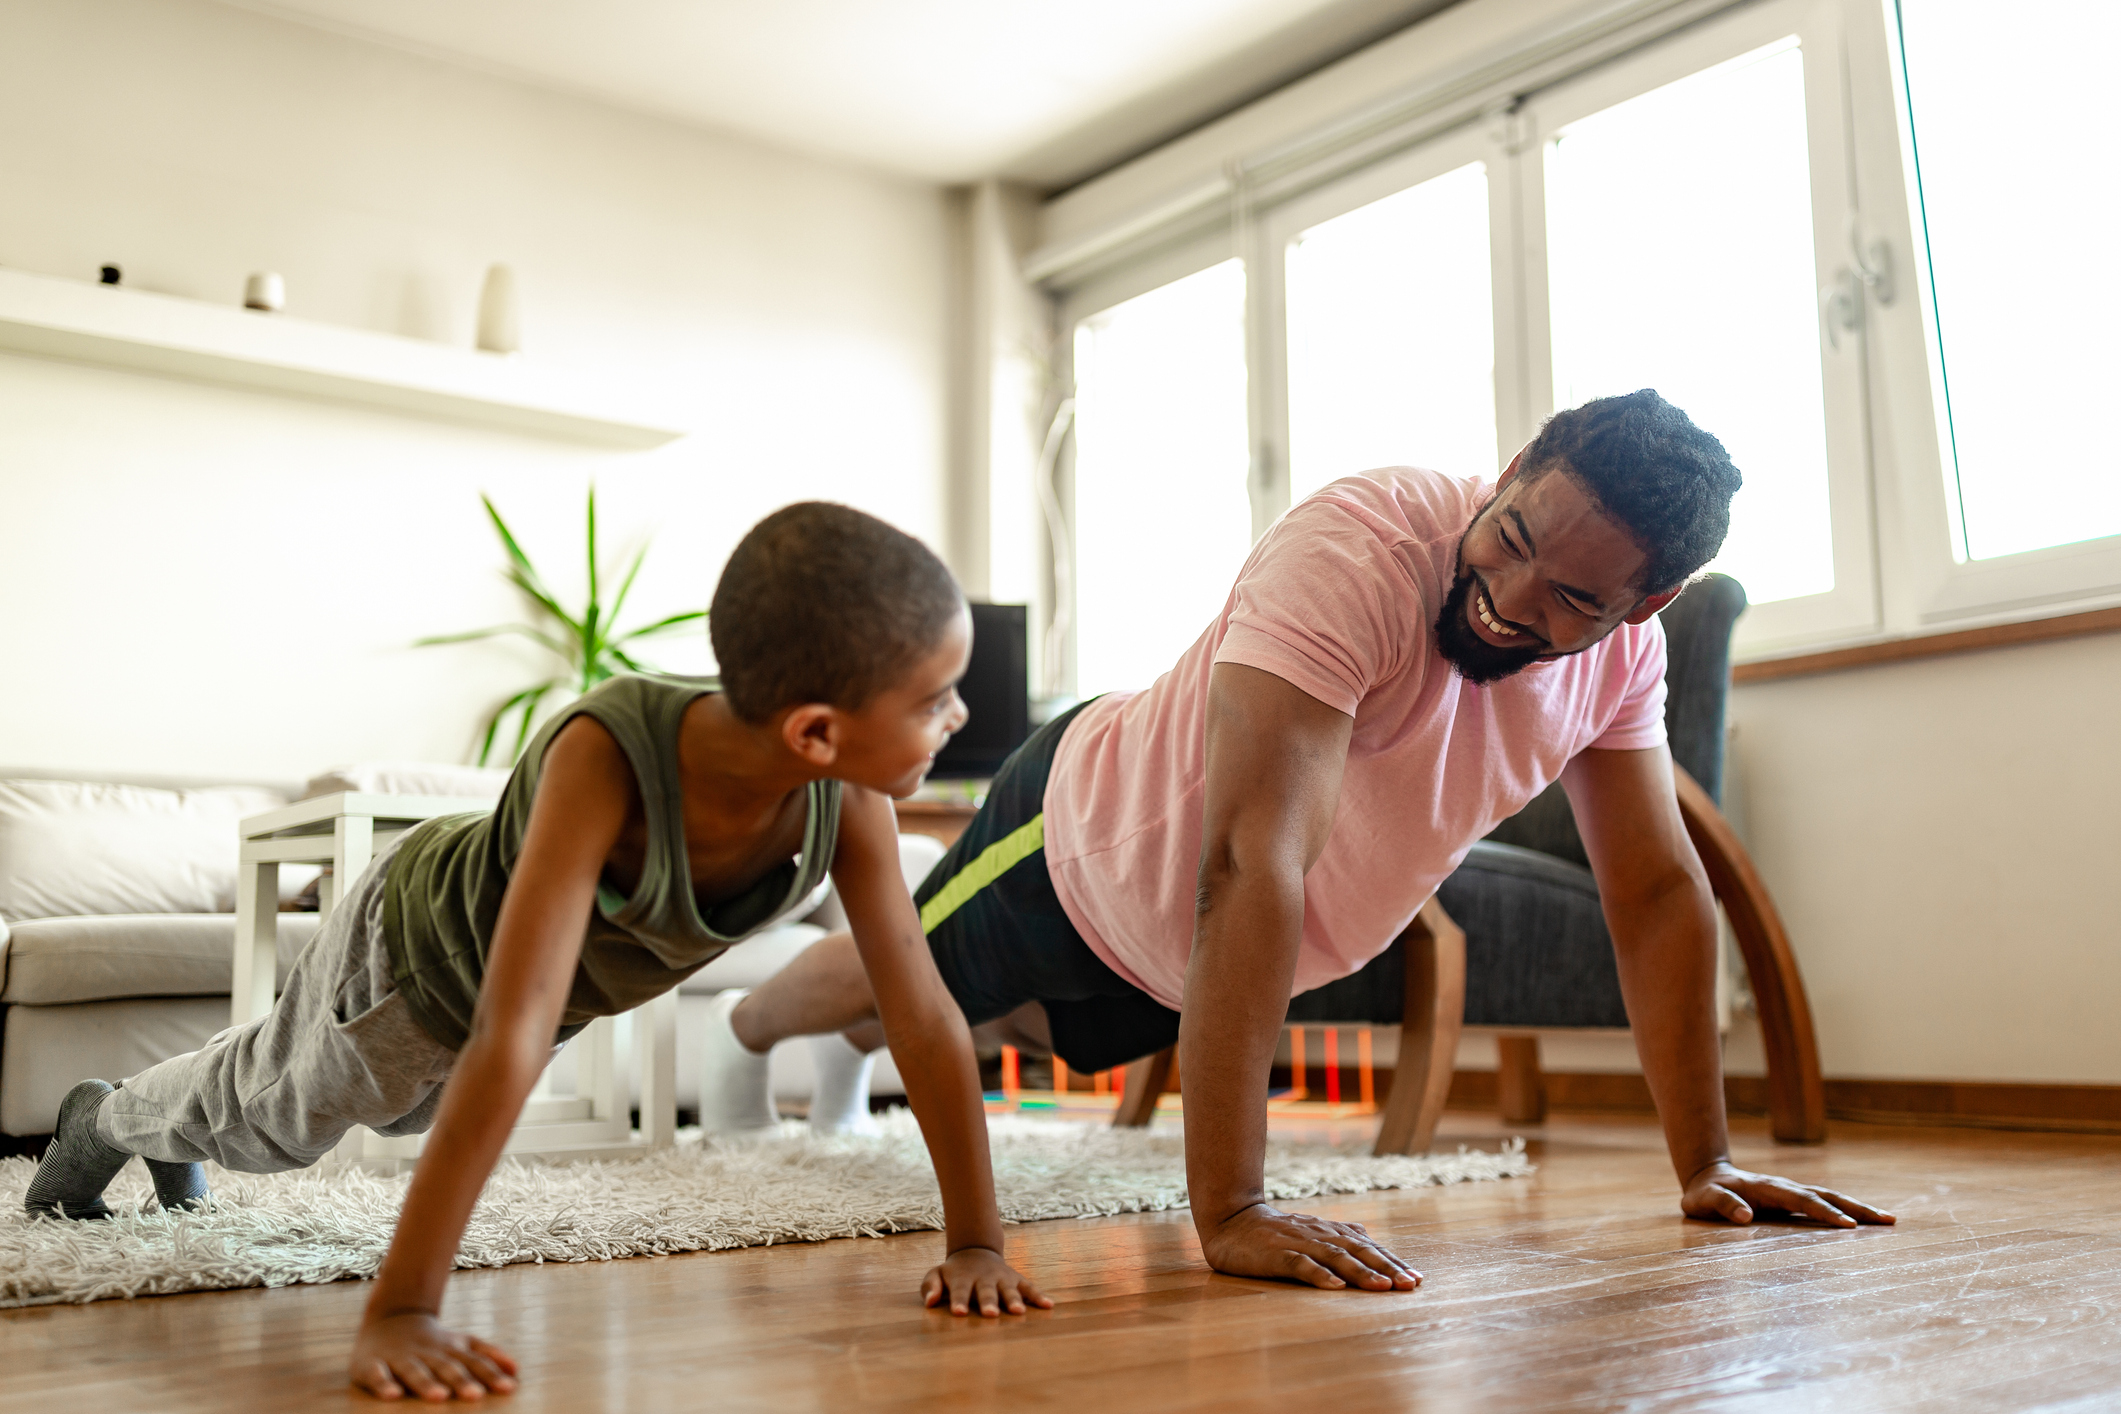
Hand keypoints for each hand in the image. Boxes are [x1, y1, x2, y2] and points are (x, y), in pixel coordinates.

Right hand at [349, 1311, 518, 1401]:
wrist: (390, 1317)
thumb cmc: (433, 1340)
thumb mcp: (462, 1342)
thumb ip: (488, 1355)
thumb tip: (516, 1370)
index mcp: (451, 1349)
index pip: (475, 1363)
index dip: (491, 1375)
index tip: (508, 1388)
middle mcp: (428, 1353)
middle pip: (447, 1368)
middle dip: (462, 1381)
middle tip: (476, 1395)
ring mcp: (401, 1358)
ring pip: (416, 1371)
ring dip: (427, 1383)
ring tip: (440, 1396)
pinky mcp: (372, 1364)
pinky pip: (378, 1375)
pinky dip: (384, 1384)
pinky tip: (392, 1396)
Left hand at [921, 1245, 1052, 1316]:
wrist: (975, 1252)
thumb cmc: (953, 1273)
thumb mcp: (936, 1274)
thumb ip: (930, 1286)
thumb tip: (930, 1302)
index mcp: (963, 1278)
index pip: (960, 1290)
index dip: (959, 1301)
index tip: (959, 1313)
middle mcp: (984, 1278)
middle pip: (987, 1291)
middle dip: (989, 1302)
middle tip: (990, 1314)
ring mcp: (1002, 1278)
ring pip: (1009, 1289)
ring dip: (1014, 1300)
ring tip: (1018, 1312)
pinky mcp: (1017, 1279)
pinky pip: (1029, 1287)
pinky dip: (1039, 1295)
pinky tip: (1049, 1305)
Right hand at [1199, 1203, 1421, 1290]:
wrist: (1231, 1220)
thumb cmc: (1273, 1232)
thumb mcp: (1310, 1231)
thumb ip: (1337, 1234)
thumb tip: (1368, 1236)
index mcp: (1329, 1232)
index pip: (1368, 1247)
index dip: (1393, 1262)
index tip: (1417, 1279)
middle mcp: (1319, 1235)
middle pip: (1358, 1251)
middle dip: (1386, 1268)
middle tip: (1410, 1285)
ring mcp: (1298, 1243)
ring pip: (1335, 1257)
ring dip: (1361, 1272)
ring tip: (1382, 1287)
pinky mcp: (1276, 1255)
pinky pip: (1300, 1265)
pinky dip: (1319, 1275)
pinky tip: (1335, 1287)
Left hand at [1682, 1160, 1896, 1227]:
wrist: (1707, 1177)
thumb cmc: (1705, 1194)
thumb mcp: (1704, 1201)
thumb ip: (1722, 1206)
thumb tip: (1745, 1217)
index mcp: (1769, 1189)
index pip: (1803, 1201)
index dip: (1826, 1213)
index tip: (1849, 1227)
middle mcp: (1786, 1188)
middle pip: (1827, 1196)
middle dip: (1857, 1208)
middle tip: (1888, 1221)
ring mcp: (1792, 1192)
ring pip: (1831, 1197)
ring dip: (1858, 1208)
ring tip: (1889, 1220)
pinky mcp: (1794, 1200)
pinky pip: (1825, 1204)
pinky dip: (1846, 1210)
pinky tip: (1865, 1222)